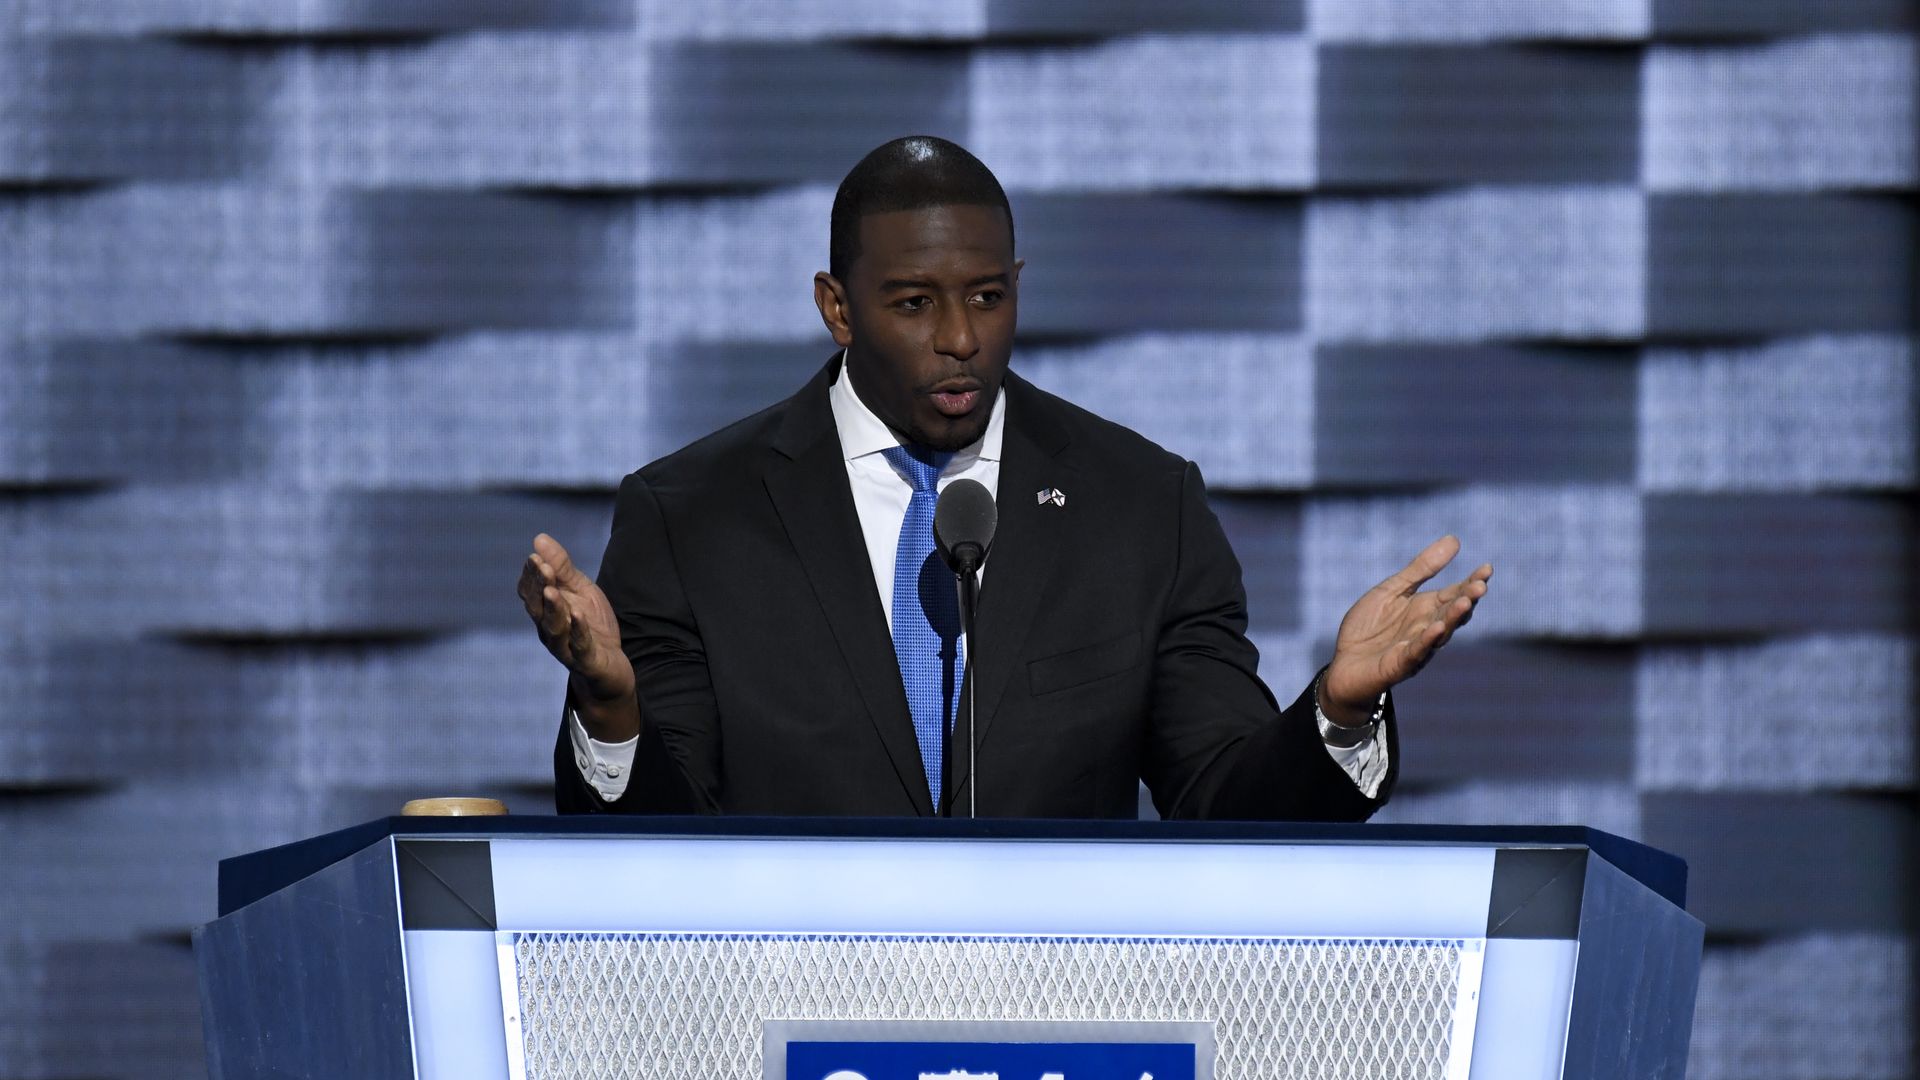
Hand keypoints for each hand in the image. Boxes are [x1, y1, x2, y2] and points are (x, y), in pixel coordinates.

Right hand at [517, 533, 632, 704]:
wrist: (610, 665)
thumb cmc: (591, 624)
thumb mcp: (580, 590)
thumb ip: (562, 568)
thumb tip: (539, 539)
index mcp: (545, 611)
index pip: (531, 591)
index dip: (532, 575)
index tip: (535, 556)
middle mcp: (548, 630)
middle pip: (538, 608)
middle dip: (539, 586)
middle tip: (542, 566)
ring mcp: (565, 648)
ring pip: (554, 628)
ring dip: (553, 608)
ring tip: (553, 590)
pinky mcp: (586, 661)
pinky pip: (579, 646)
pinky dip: (578, 630)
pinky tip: (577, 614)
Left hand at [1323, 535, 1490, 724]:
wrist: (1344, 666)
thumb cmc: (1369, 628)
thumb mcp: (1392, 590)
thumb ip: (1421, 569)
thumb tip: (1455, 539)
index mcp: (1426, 609)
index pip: (1454, 593)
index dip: (1471, 582)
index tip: (1487, 569)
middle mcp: (1427, 628)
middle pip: (1452, 612)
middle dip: (1467, 599)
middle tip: (1481, 586)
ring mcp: (1416, 647)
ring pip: (1440, 632)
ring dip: (1453, 618)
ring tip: (1466, 603)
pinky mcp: (1399, 664)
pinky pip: (1416, 651)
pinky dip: (1428, 640)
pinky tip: (1437, 628)